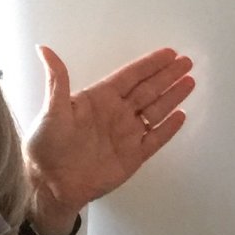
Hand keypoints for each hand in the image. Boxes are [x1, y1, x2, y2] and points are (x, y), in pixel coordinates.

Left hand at [23, 45, 195, 231]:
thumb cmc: (46, 146)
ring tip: (189, 83)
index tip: (169, 54)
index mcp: (99, 99)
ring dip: (172, 97)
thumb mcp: (51, 111)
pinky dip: (168, 128)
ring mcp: (126, 135)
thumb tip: (44, 49)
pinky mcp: (132, 156)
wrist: (52, 184)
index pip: (131, 76)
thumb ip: (57, 81)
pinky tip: (180, 116)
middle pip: (148, 90)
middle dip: (168, 76)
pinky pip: (155, 139)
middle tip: (187, 63)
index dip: (150, 65)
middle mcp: (116, 113)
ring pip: (155, 111)